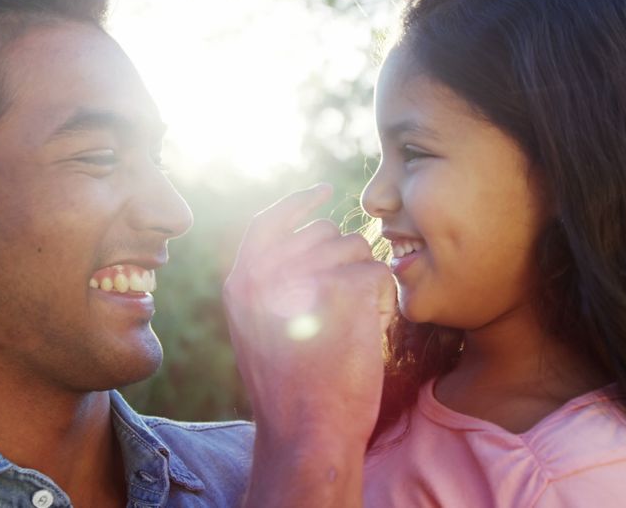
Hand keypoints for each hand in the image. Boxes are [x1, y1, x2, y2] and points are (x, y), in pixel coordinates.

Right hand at [225, 184, 394, 506]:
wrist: (306, 433)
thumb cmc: (290, 391)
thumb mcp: (258, 332)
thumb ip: (269, 286)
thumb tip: (306, 241)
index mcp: (241, 283)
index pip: (268, 222)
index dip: (298, 204)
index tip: (324, 194)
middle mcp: (266, 273)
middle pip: (323, 234)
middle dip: (344, 259)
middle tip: (343, 309)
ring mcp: (304, 277)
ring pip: (355, 250)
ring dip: (364, 281)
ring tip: (352, 326)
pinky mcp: (343, 289)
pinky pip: (377, 273)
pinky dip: (383, 300)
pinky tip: (370, 330)